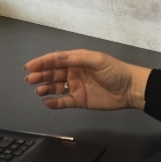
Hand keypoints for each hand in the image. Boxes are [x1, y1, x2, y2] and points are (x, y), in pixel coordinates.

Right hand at [24, 49, 150, 110]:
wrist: (131, 90)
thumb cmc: (115, 71)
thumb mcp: (96, 60)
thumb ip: (76, 58)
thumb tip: (58, 58)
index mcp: (76, 60)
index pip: (55, 60)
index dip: (41, 62)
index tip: (29, 66)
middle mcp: (73, 72)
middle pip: (52, 73)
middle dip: (40, 75)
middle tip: (30, 79)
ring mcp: (75, 87)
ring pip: (55, 87)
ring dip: (45, 88)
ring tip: (38, 90)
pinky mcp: (79, 100)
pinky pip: (63, 102)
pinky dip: (54, 103)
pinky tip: (47, 102)